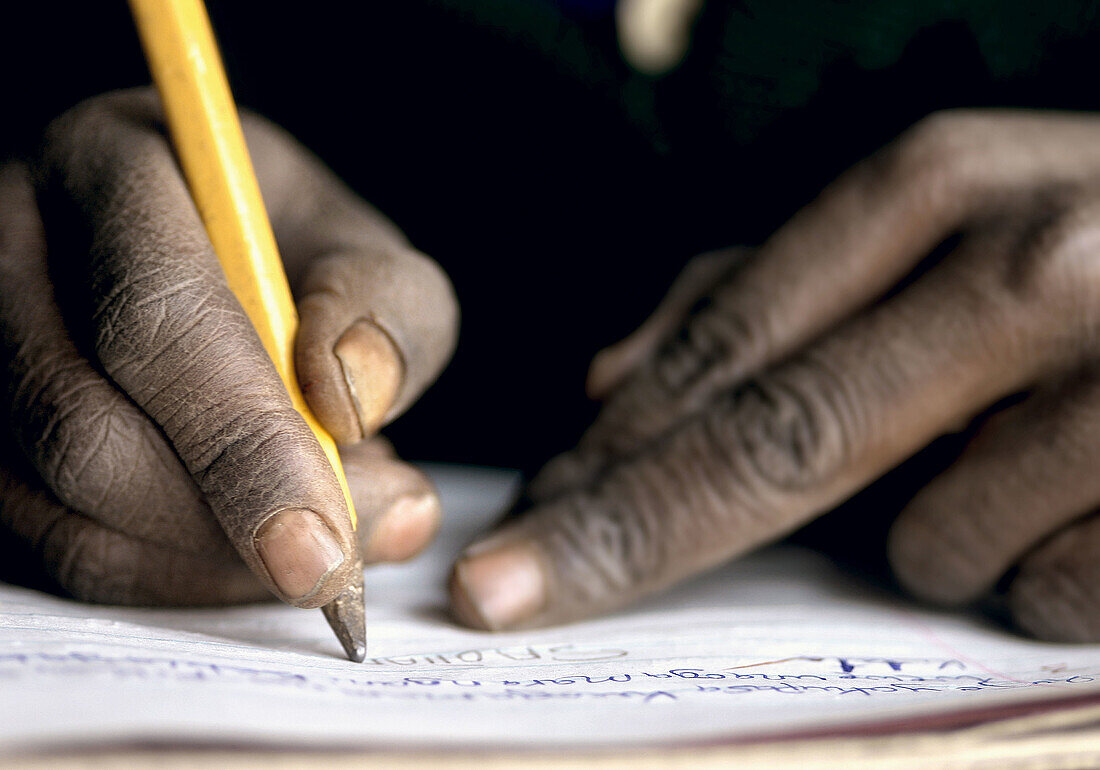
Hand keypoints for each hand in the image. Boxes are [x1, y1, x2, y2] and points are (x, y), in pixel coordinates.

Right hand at [0, 89, 456, 607]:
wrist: (211, 248)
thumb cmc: (289, 247)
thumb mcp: (361, 247)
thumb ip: (386, 308)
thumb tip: (350, 402)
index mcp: (110, 169)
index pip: (153, 317)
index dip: (243, 442)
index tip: (326, 543)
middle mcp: (12, 256)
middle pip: (85, 431)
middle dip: (227, 524)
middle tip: (345, 561)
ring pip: (65, 512)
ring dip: (213, 562)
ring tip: (325, 533)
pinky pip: (65, 549)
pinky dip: (179, 577)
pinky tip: (255, 546)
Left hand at [449, 110, 1099, 641]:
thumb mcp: (943, 226)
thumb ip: (770, 294)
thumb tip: (608, 379)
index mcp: (941, 188)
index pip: (726, 354)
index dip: (608, 459)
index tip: (515, 540)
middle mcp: (1031, 267)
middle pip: (773, 442)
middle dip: (625, 536)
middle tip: (508, 598)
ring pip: (930, 542)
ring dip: (944, 533)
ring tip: (1035, 458)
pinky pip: (1049, 589)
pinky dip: (1051, 568)